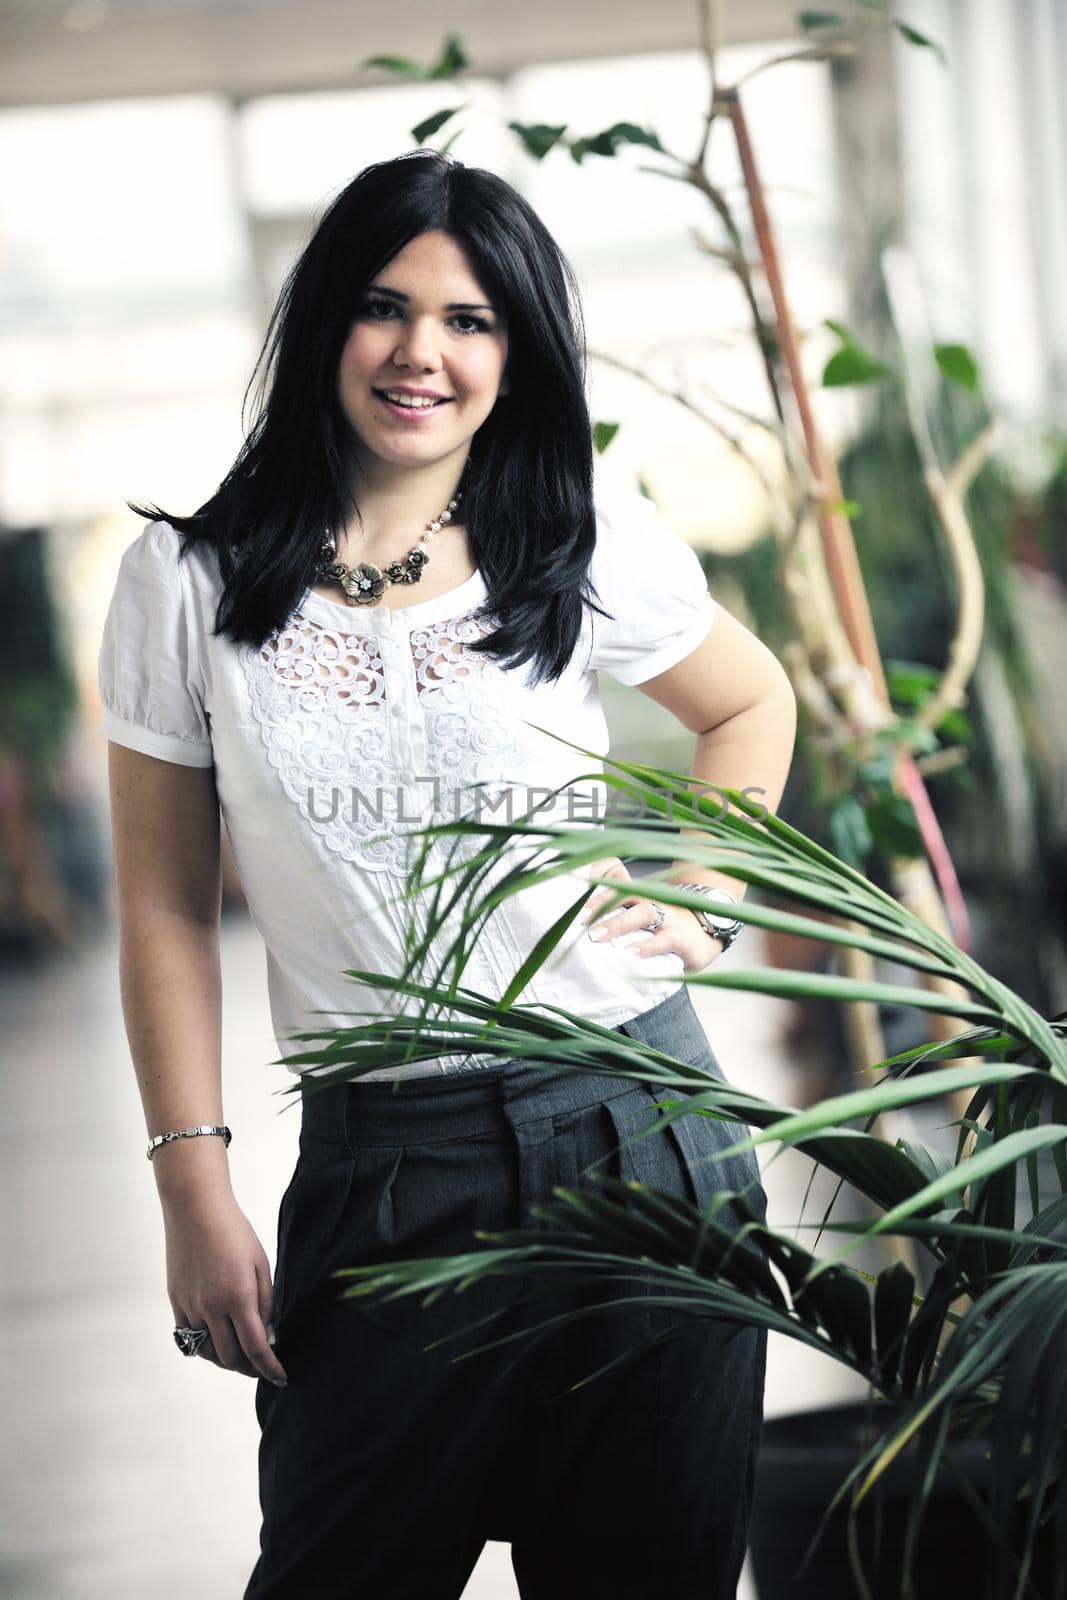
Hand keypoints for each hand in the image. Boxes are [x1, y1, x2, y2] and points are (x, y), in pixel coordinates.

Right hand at [162, 1189, 287, 1386]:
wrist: (196, 1209)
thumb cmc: (235, 1232)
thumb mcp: (261, 1264)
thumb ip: (266, 1303)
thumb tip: (268, 1336)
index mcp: (238, 1297)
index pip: (256, 1348)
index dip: (270, 1368)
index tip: (280, 1378)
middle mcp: (212, 1307)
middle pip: (231, 1358)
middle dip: (250, 1369)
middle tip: (262, 1369)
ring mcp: (190, 1306)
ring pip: (208, 1352)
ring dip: (226, 1361)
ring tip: (241, 1358)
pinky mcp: (176, 1301)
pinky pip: (189, 1338)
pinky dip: (205, 1348)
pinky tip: (217, 1343)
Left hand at [577, 857, 724, 974]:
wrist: (712, 930)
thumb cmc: (671, 927)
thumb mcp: (646, 919)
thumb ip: (621, 922)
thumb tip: (585, 934)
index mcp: (642, 898)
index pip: (616, 887)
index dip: (595, 892)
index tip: (572, 901)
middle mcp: (654, 903)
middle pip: (626, 895)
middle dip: (601, 906)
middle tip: (579, 921)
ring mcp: (669, 918)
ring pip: (644, 912)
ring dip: (618, 923)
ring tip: (596, 936)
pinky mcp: (682, 938)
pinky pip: (664, 939)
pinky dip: (647, 946)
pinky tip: (631, 952)